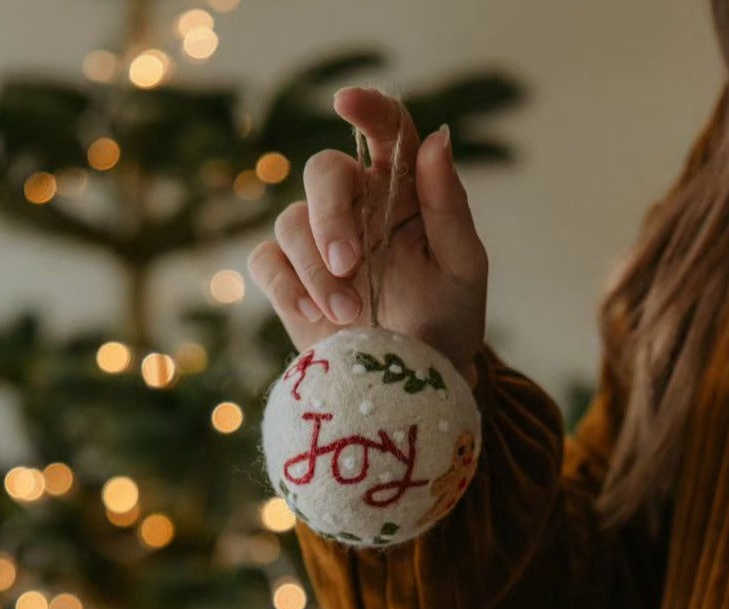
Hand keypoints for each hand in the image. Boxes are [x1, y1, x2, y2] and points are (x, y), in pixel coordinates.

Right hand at [248, 87, 487, 386]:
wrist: (413, 385)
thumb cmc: (448, 322)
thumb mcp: (462, 268)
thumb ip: (448, 206)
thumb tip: (438, 138)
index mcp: (404, 193)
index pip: (387, 133)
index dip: (368, 109)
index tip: (346, 103)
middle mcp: (357, 208)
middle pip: (323, 172)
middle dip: (329, 215)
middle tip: (347, 263)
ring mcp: (318, 243)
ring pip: (291, 220)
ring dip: (315, 268)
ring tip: (348, 313)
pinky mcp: (289, 281)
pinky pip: (266, 261)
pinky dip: (285, 285)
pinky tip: (314, 316)